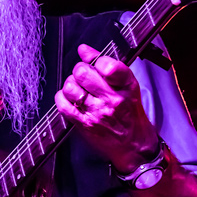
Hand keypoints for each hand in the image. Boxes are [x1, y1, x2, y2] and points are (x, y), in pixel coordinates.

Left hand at [55, 43, 159, 173]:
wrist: (134, 146)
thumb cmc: (131, 115)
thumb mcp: (128, 86)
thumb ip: (108, 65)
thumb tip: (84, 49)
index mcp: (126, 86)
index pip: (107, 64)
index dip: (96, 59)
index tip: (97, 64)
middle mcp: (112, 99)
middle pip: (83, 73)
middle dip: (80, 70)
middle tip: (83, 75)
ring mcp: (97, 113)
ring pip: (71, 87)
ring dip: (70, 84)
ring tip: (77, 88)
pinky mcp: (85, 124)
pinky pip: (64, 106)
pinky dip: (62, 98)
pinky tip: (69, 98)